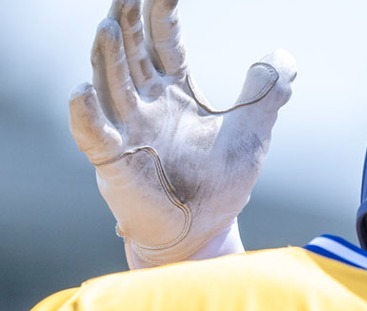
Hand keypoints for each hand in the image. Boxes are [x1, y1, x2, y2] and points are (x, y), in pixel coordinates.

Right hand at [67, 0, 294, 267]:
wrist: (204, 232)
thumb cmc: (219, 183)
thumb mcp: (251, 132)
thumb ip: (266, 93)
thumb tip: (284, 56)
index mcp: (173, 91)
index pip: (163, 41)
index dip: (161, 13)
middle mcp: (144, 104)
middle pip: (129, 52)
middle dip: (126, 21)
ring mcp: (126, 130)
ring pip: (109, 84)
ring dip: (106, 55)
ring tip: (108, 25)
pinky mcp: (115, 162)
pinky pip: (95, 135)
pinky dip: (86, 114)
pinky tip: (82, 91)